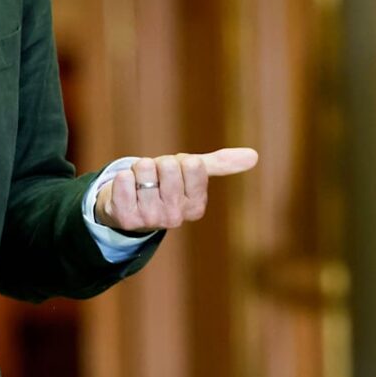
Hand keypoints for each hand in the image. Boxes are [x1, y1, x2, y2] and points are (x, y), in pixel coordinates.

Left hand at [94, 147, 257, 232]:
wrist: (127, 203)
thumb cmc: (164, 183)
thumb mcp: (192, 172)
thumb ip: (221, 164)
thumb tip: (254, 155)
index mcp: (196, 206)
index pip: (193, 165)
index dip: (180, 162)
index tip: (175, 174)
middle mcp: (176, 217)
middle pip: (168, 165)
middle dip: (158, 163)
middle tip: (154, 178)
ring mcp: (150, 220)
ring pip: (144, 169)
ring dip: (138, 170)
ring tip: (139, 184)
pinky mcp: (125, 219)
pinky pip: (122, 180)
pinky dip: (121, 178)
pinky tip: (125, 190)